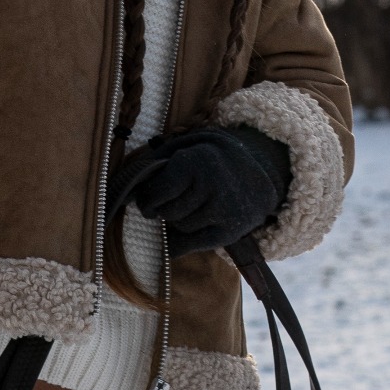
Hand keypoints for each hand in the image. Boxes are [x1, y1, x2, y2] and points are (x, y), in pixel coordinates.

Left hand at [129, 125, 291, 255]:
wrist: (259, 175)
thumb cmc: (215, 157)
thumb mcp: (190, 143)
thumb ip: (159, 158)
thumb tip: (129, 184)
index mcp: (198, 161)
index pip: (157, 192)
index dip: (146, 198)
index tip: (146, 199)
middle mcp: (211, 186)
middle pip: (167, 211)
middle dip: (161, 209)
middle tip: (165, 204)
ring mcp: (222, 212)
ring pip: (178, 227)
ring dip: (177, 221)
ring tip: (187, 208)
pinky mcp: (228, 234)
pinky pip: (187, 246)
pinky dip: (176, 244)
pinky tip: (177, 236)